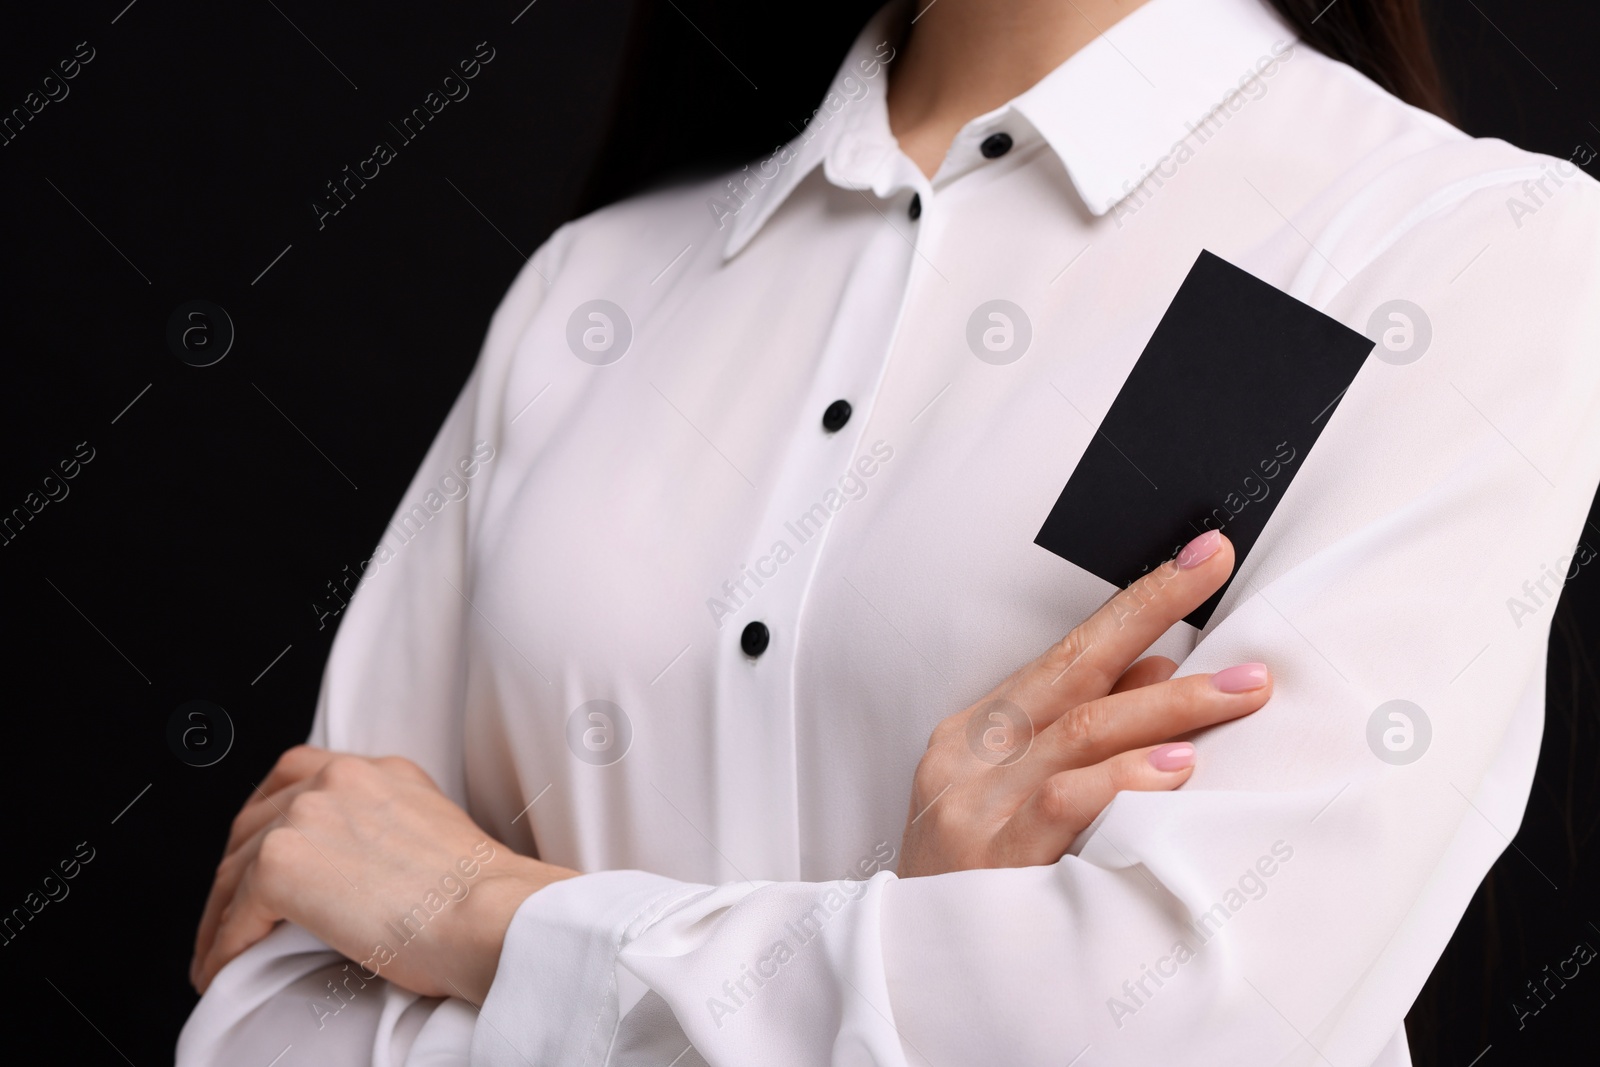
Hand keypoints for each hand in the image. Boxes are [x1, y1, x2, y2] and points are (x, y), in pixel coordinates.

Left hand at [190, 745, 576, 1002]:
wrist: (490, 915)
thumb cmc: (481, 899)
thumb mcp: (435, 834)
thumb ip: (387, 830)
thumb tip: (352, 871)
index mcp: (379, 772)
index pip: (298, 775)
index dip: (267, 817)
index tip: (258, 853)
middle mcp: (339, 779)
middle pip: (256, 821)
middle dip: (236, 870)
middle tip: (231, 913)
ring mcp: (307, 815)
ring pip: (234, 869)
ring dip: (221, 917)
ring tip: (219, 954)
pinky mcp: (283, 864)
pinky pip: (233, 915)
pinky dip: (222, 948)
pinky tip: (222, 971)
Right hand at [898, 530, 1270, 876]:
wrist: (913, 976)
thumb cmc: (974, 884)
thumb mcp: (1016, 797)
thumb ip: (1080, 737)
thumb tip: (1159, 672)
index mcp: (976, 735)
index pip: (1069, 652)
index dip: (1137, 602)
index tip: (1199, 562)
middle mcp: (971, 757)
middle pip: (1075, 671)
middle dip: (1153, 615)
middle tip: (1220, 583)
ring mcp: (978, 805)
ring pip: (1083, 730)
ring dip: (1171, 705)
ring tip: (1238, 691)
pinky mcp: (994, 858)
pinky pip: (1067, 802)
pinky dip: (1126, 779)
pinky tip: (1177, 768)